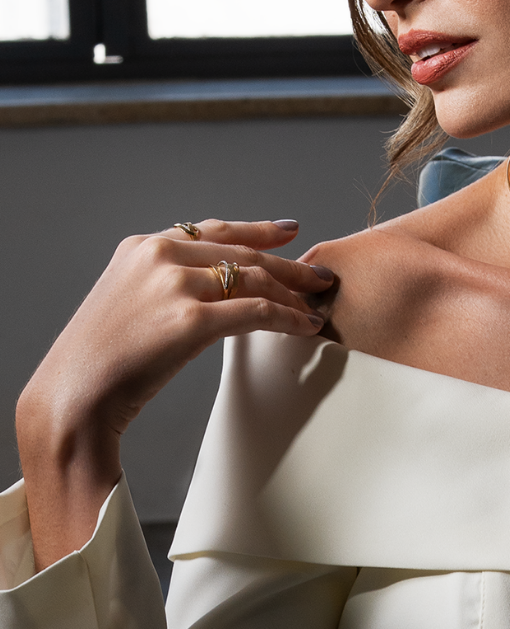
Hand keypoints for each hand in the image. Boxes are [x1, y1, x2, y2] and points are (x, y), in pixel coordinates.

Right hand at [16, 218, 332, 568]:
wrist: (71, 399)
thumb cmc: (100, 360)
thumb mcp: (126, 299)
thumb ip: (166, 281)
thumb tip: (216, 282)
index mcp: (143, 247)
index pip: (213, 231)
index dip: (257, 230)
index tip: (289, 229)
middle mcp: (159, 257)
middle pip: (242, 254)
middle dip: (288, 265)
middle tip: (319, 276)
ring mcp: (175, 285)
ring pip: (254, 279)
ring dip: (292, 293)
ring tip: (317, 304)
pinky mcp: (190, 319)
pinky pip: (255, 311)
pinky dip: (287, 318)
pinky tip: (304, 326)